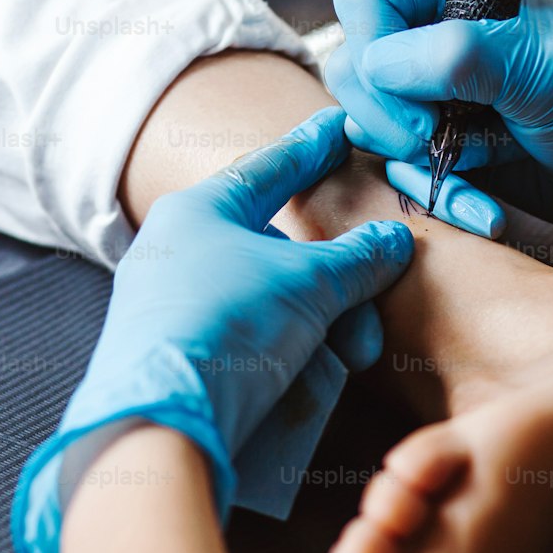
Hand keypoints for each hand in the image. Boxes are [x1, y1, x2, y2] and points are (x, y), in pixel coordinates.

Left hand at [12, 108, 414, 552]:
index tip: (340, 126)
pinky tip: (312, 380)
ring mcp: (172, 308)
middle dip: (334, 283)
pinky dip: (286, 353)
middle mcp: (178, 253)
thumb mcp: (309, 284)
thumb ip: (356, 258)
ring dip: (319, 326)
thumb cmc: (230, 328)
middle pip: (276, 250)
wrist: (159, 427)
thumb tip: (393, 240)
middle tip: (369, 309)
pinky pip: (246, 341)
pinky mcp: (175, 359)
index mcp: (198, 213)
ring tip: (349, 359)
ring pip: (269, 302)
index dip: (312, 149)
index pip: (268, 169)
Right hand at [328, 0, 552, 237]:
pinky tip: (486, 211)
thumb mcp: (542, 71)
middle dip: (386, 118)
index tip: (420, 103)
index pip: (362, 2)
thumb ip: (459, 54)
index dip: (373, 52)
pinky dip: (439, 195)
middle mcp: (434, 35)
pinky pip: (403, 170)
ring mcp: (436, 94)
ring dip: (413, 164)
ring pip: (368, 125)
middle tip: (434, 141)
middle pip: (352, 66)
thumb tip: (376, 65)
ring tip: (476, 181)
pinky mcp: (446, 145)